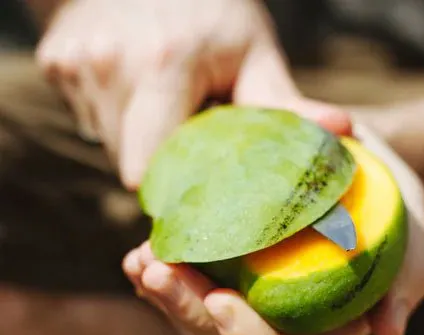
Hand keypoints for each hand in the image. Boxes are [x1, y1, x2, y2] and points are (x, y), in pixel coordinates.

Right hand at [35, 0, 347, 189]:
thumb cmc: (212, 11)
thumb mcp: (253, 52)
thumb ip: (286, 103)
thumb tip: (344, 133)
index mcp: (164, 66)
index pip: (155, 172)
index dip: (178, 195)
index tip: (202, 200)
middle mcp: (110, 65)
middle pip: (131, 166)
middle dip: (165, 170)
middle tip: (193, 145)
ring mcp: (75, 63)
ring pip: (109, 145)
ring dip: (142, 142)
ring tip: (167, 105)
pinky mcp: (53, 63)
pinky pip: (91, 119)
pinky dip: (117, 119)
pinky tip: (138, 88)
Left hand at [122, 119, 423, 334]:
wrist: (354, 161)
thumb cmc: (385, 195)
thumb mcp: (410, 224)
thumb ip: (407, 274)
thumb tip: (388, 333)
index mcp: (336, 326)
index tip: (220, 299)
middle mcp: (290, 324)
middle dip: (189, 316)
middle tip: (157, 271)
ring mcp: (256, 300)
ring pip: (201, 321)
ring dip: (165, 297)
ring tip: (139, 260)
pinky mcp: (231, 272)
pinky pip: (190, 286)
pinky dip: (162, 275)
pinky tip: (140, 253)